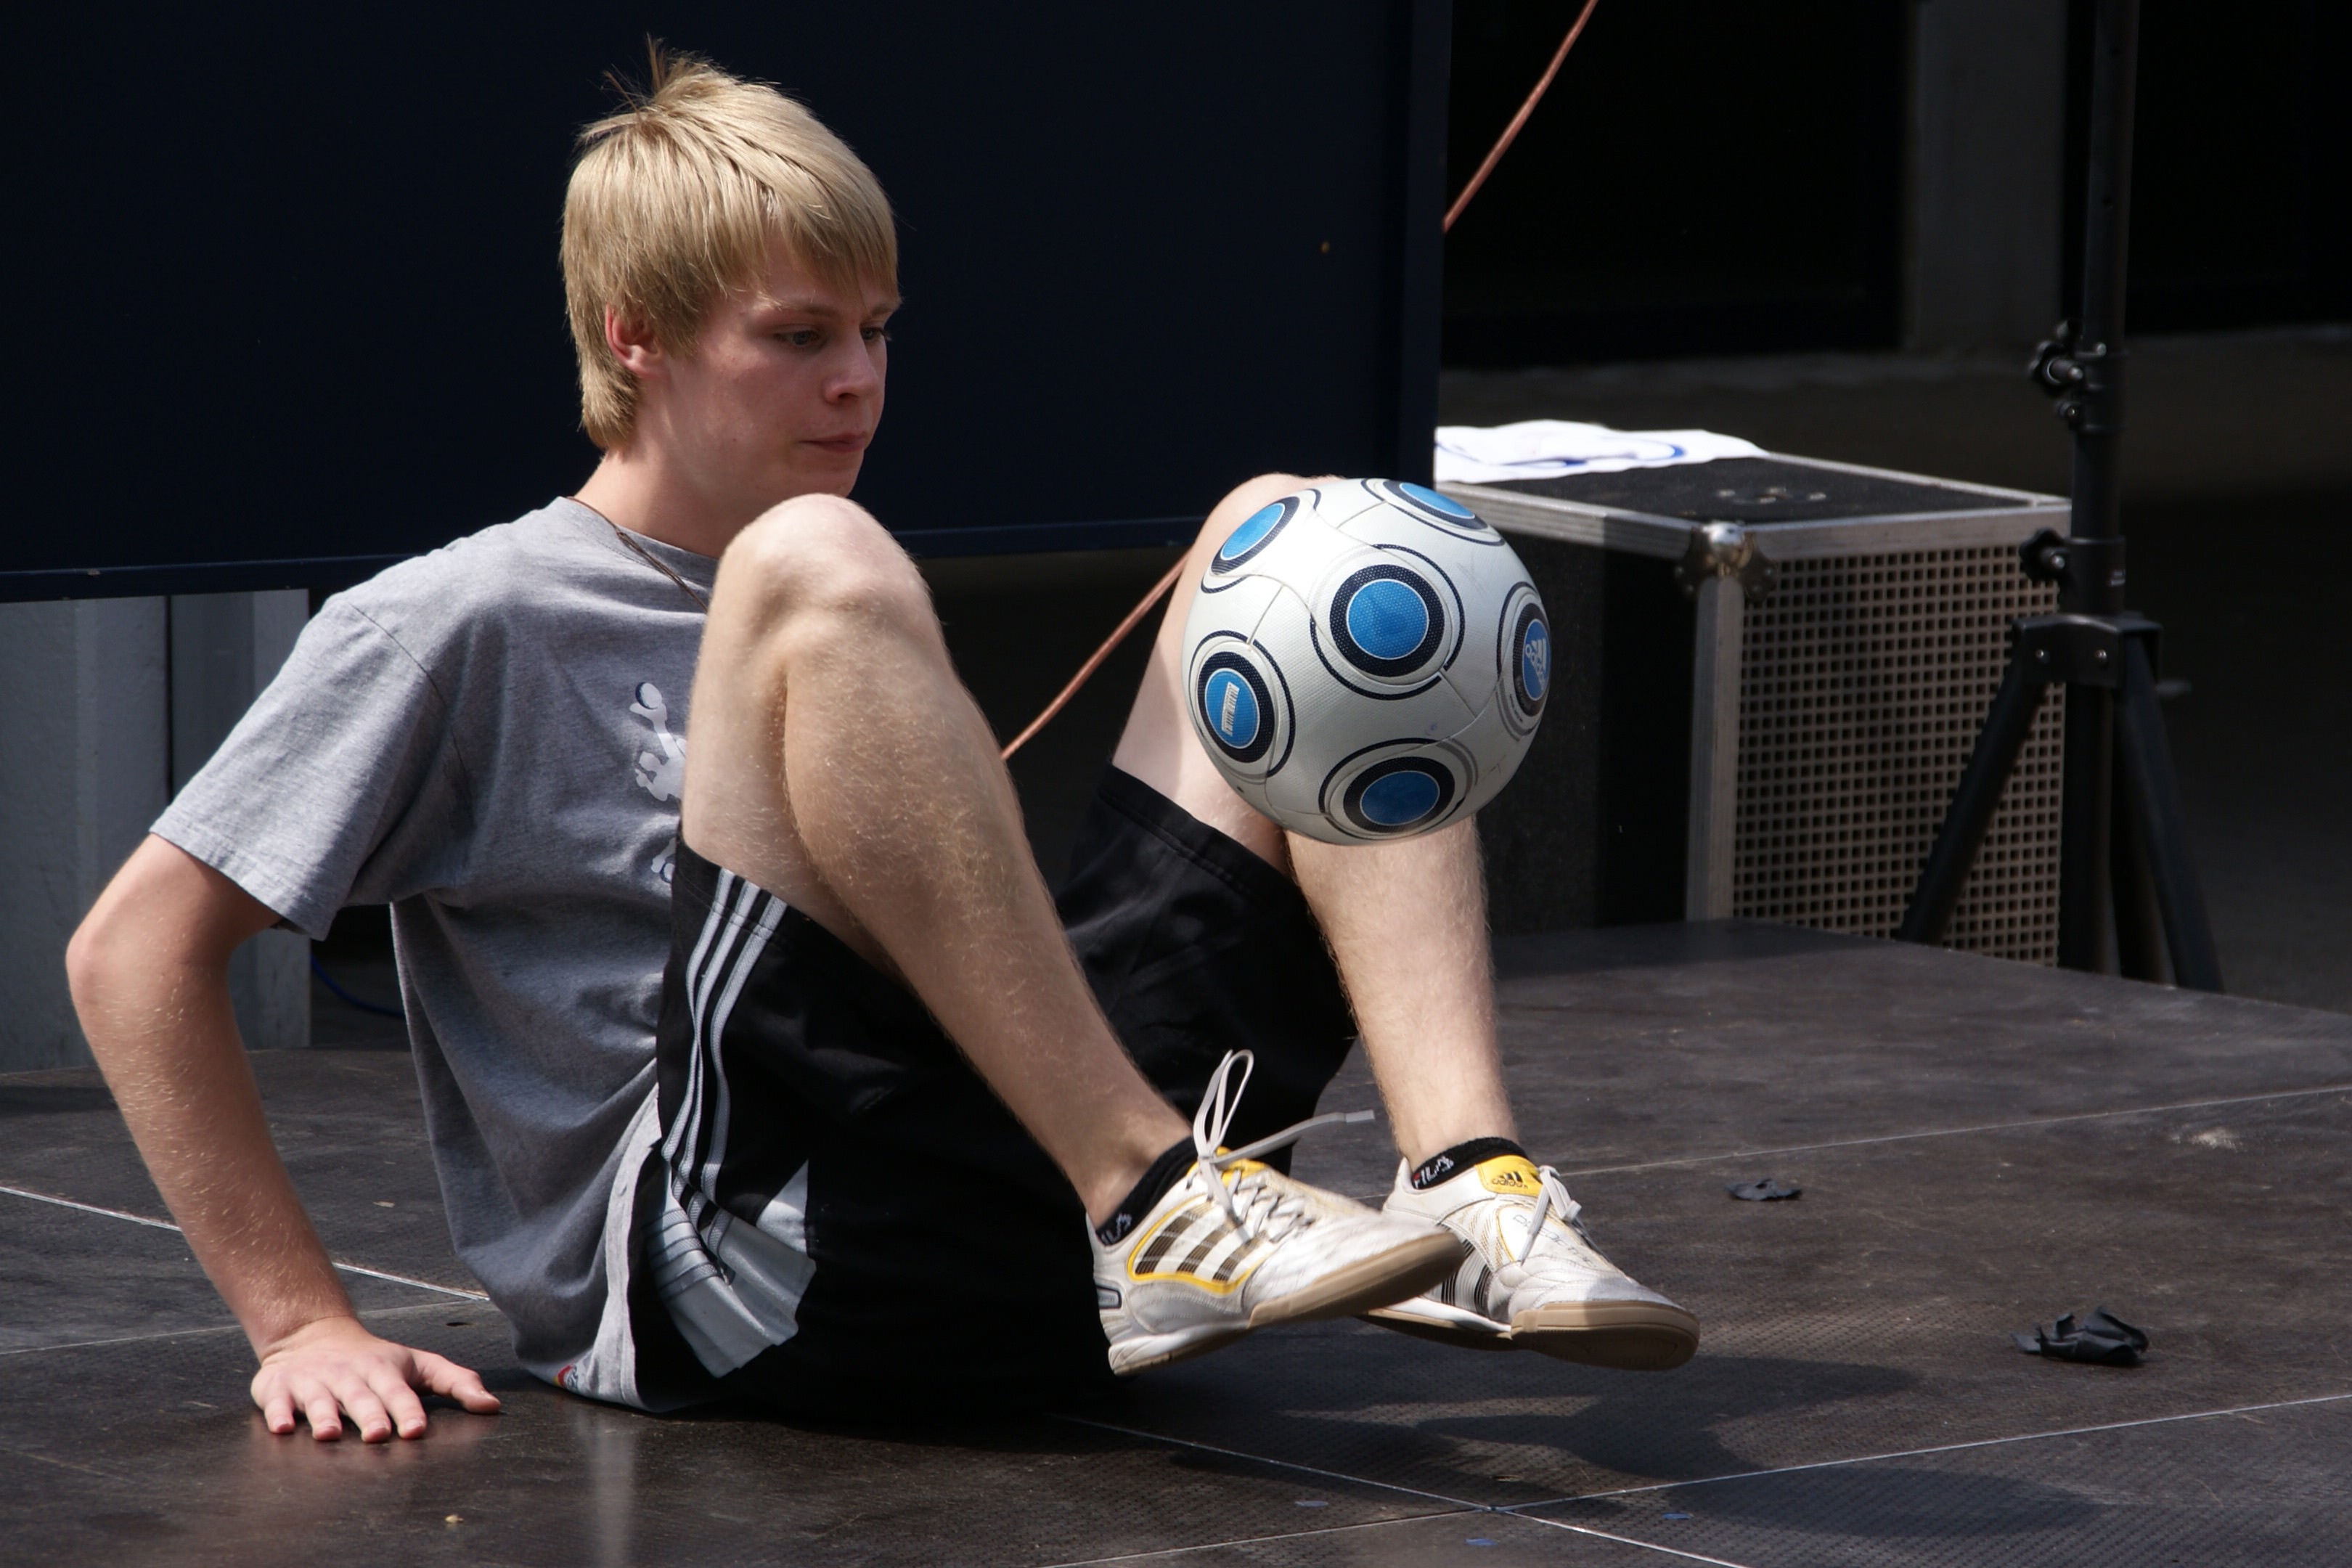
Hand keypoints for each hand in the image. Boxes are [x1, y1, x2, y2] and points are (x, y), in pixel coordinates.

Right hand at [251, 1315, 501, 1441]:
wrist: (312, 1334)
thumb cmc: (376, 1360)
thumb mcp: (419, 1364)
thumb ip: (457, 1382)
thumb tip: (493, 1406)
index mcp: (383, 1370)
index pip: (399, 1392)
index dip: (408, 1410)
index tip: (417, 1430)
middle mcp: (349, 1375)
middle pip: (361, 1397)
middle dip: (371, 1415)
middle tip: (379, 1435)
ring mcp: (313, 1381)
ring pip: (320, 1400)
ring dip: (325, 1416)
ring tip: (330, 1435)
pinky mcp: (279, 1388)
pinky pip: (277, 1402)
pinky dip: (278, 1413)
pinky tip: (282, 1427)